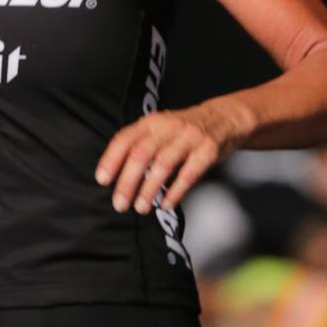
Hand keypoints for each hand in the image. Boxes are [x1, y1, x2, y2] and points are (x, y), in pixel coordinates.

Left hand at [95, 102, 241, 215]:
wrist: (224, 118)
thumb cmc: (184, 131)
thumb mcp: (159, 129)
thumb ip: (139, 145)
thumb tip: (115, 176)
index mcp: (152, 122)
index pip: (125, 139)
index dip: (111, 160)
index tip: (102, 180)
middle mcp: (168, 127)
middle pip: (141, 154)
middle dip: (127, 181)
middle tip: (119, 203)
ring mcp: (189, 137)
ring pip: (163, 164)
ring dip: (149, 189)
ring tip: (141, 207)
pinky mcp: (208, 150)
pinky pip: (189, 173)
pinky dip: (176, 190)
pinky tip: (166, 203)